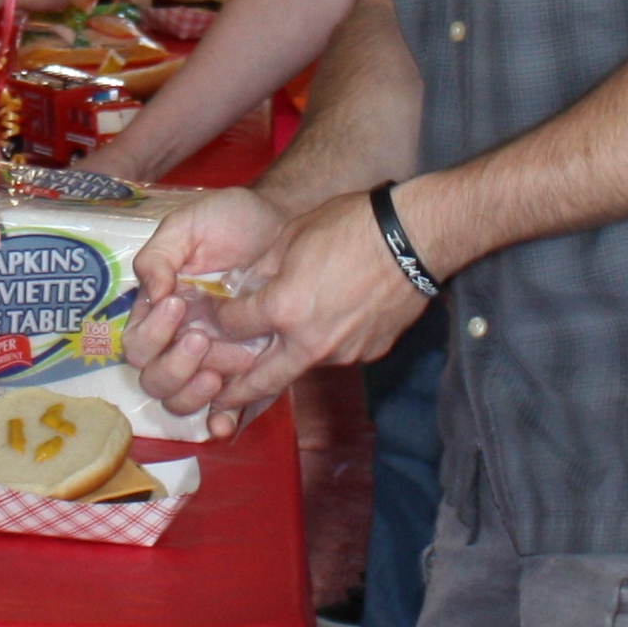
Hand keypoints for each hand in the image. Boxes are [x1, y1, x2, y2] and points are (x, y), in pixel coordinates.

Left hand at [143, 192, 435, 434]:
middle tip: (216, 401)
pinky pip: (336, 353)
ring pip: (301, 364)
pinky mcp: (369, 353)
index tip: (214, 319)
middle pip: (261, 379)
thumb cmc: (351, 226)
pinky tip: (331, 320)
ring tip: (282, 342)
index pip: (233, 327)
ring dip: (287, 357)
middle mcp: (309, 341)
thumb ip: (261, 268)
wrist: (413, 238)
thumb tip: (242, 285)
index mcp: (284, 309)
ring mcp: (342, 353)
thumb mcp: (291, 236)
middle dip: (235, 393)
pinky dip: (325, 342)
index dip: (218, 321)